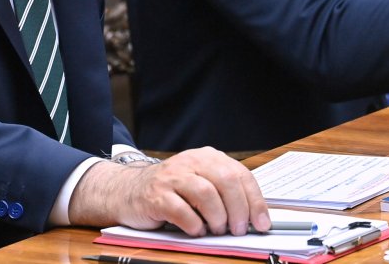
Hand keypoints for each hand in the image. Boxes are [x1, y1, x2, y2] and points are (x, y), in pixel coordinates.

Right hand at [67, 147, 269, 235]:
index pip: (240, 175)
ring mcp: (172, 177)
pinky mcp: (156, 195)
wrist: (127, 191)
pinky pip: (183, 212)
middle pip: (226, 181)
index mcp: (206, 158)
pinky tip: (194, 229)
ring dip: (217, 219)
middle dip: (238, 211)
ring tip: (214, 229)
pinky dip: (194, 226)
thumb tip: (255, 217)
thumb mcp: (200, 183)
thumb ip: (224, 193)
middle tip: (237, 229)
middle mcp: (190, 162)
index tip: (262, 223)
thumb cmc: (170, 191)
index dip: (255, 201)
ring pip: (206, 195)